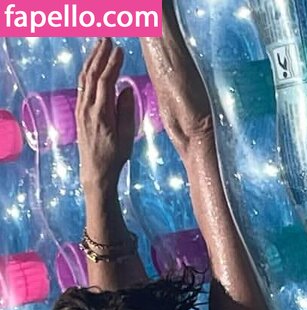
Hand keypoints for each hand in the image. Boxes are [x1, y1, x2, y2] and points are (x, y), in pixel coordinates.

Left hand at [76, 38, 135, 189]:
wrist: (95, 173)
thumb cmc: (114, 158)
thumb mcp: (126, 137)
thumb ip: (125, 112)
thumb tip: (125, 89)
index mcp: (101, 114)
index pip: (105, 82)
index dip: (112, 64)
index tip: (120, 50)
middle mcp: (87, 109)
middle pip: (92, 74)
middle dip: (100, 54)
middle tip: (108, 38)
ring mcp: (81, 110)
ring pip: (85, 78)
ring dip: (92, 59)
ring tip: (99, 45)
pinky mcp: (79, 112)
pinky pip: (82, 86)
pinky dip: (88, 71)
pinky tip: (92, 64)